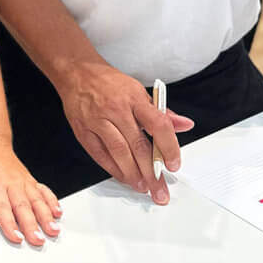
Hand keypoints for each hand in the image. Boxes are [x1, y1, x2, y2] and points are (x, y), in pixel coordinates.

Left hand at [0, 136, 61, 245]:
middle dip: (32, 225)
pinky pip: (44, 191)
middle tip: (38, 241)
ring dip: (46, 216)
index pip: (2, 208)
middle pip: (22, 206)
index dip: (9, 224)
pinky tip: (58, 212)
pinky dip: (52, 201)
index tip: (16, 238)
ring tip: (53, 230)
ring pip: (37, 199)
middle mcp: (10, 183)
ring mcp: (23, 181)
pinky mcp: (31, 180)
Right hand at [56, 62, 194, 204]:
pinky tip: (124, 177)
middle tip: (160, 190)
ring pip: (119, 153)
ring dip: (133, 175)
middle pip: (138, 145)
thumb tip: (185, 125)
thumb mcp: (138, 90)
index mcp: (134, 98)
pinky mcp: (83, 130)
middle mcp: (116, 109)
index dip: (169, 147)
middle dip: (152, 173)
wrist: (77, 72)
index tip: (173, 164)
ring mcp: (98, 120)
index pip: (158, 124)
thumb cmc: (109, 83)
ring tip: (143, 187)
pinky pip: (100, 155)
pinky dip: (114, 170)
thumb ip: (162, 111)